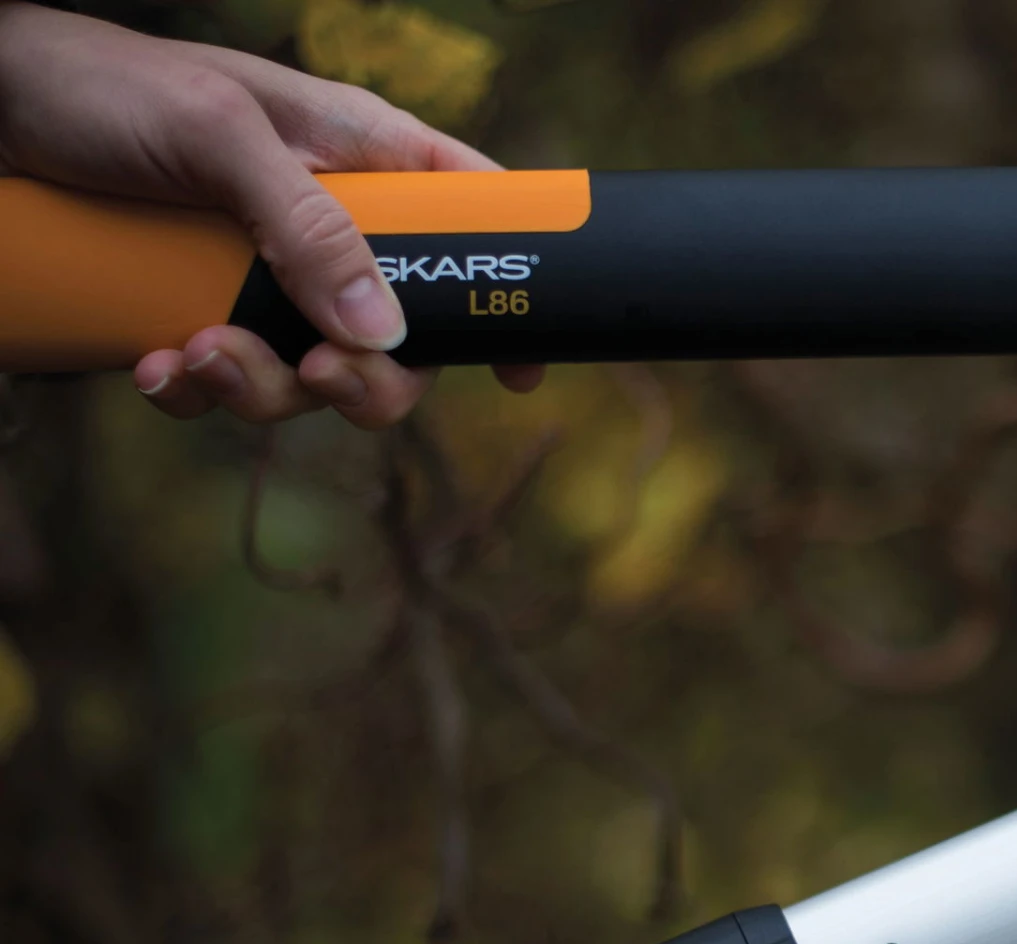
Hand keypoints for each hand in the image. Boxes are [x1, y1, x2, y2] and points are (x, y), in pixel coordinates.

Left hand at [0, 3, 541, 426]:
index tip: (520, 371)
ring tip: (199, 352)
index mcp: (364, 163)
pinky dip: (196, 393)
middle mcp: (330, 232)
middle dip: (364, 383)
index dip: (508, 297)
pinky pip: (231, 389)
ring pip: (314, 381)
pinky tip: (156, 365)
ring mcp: (272, 284)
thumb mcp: (218, 136)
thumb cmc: (108, 88)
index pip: (474, 226)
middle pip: (401, 342)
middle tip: (316, 376)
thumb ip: (307, 225)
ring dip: (262, 392)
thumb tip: (381, 329)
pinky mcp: (211, 318)